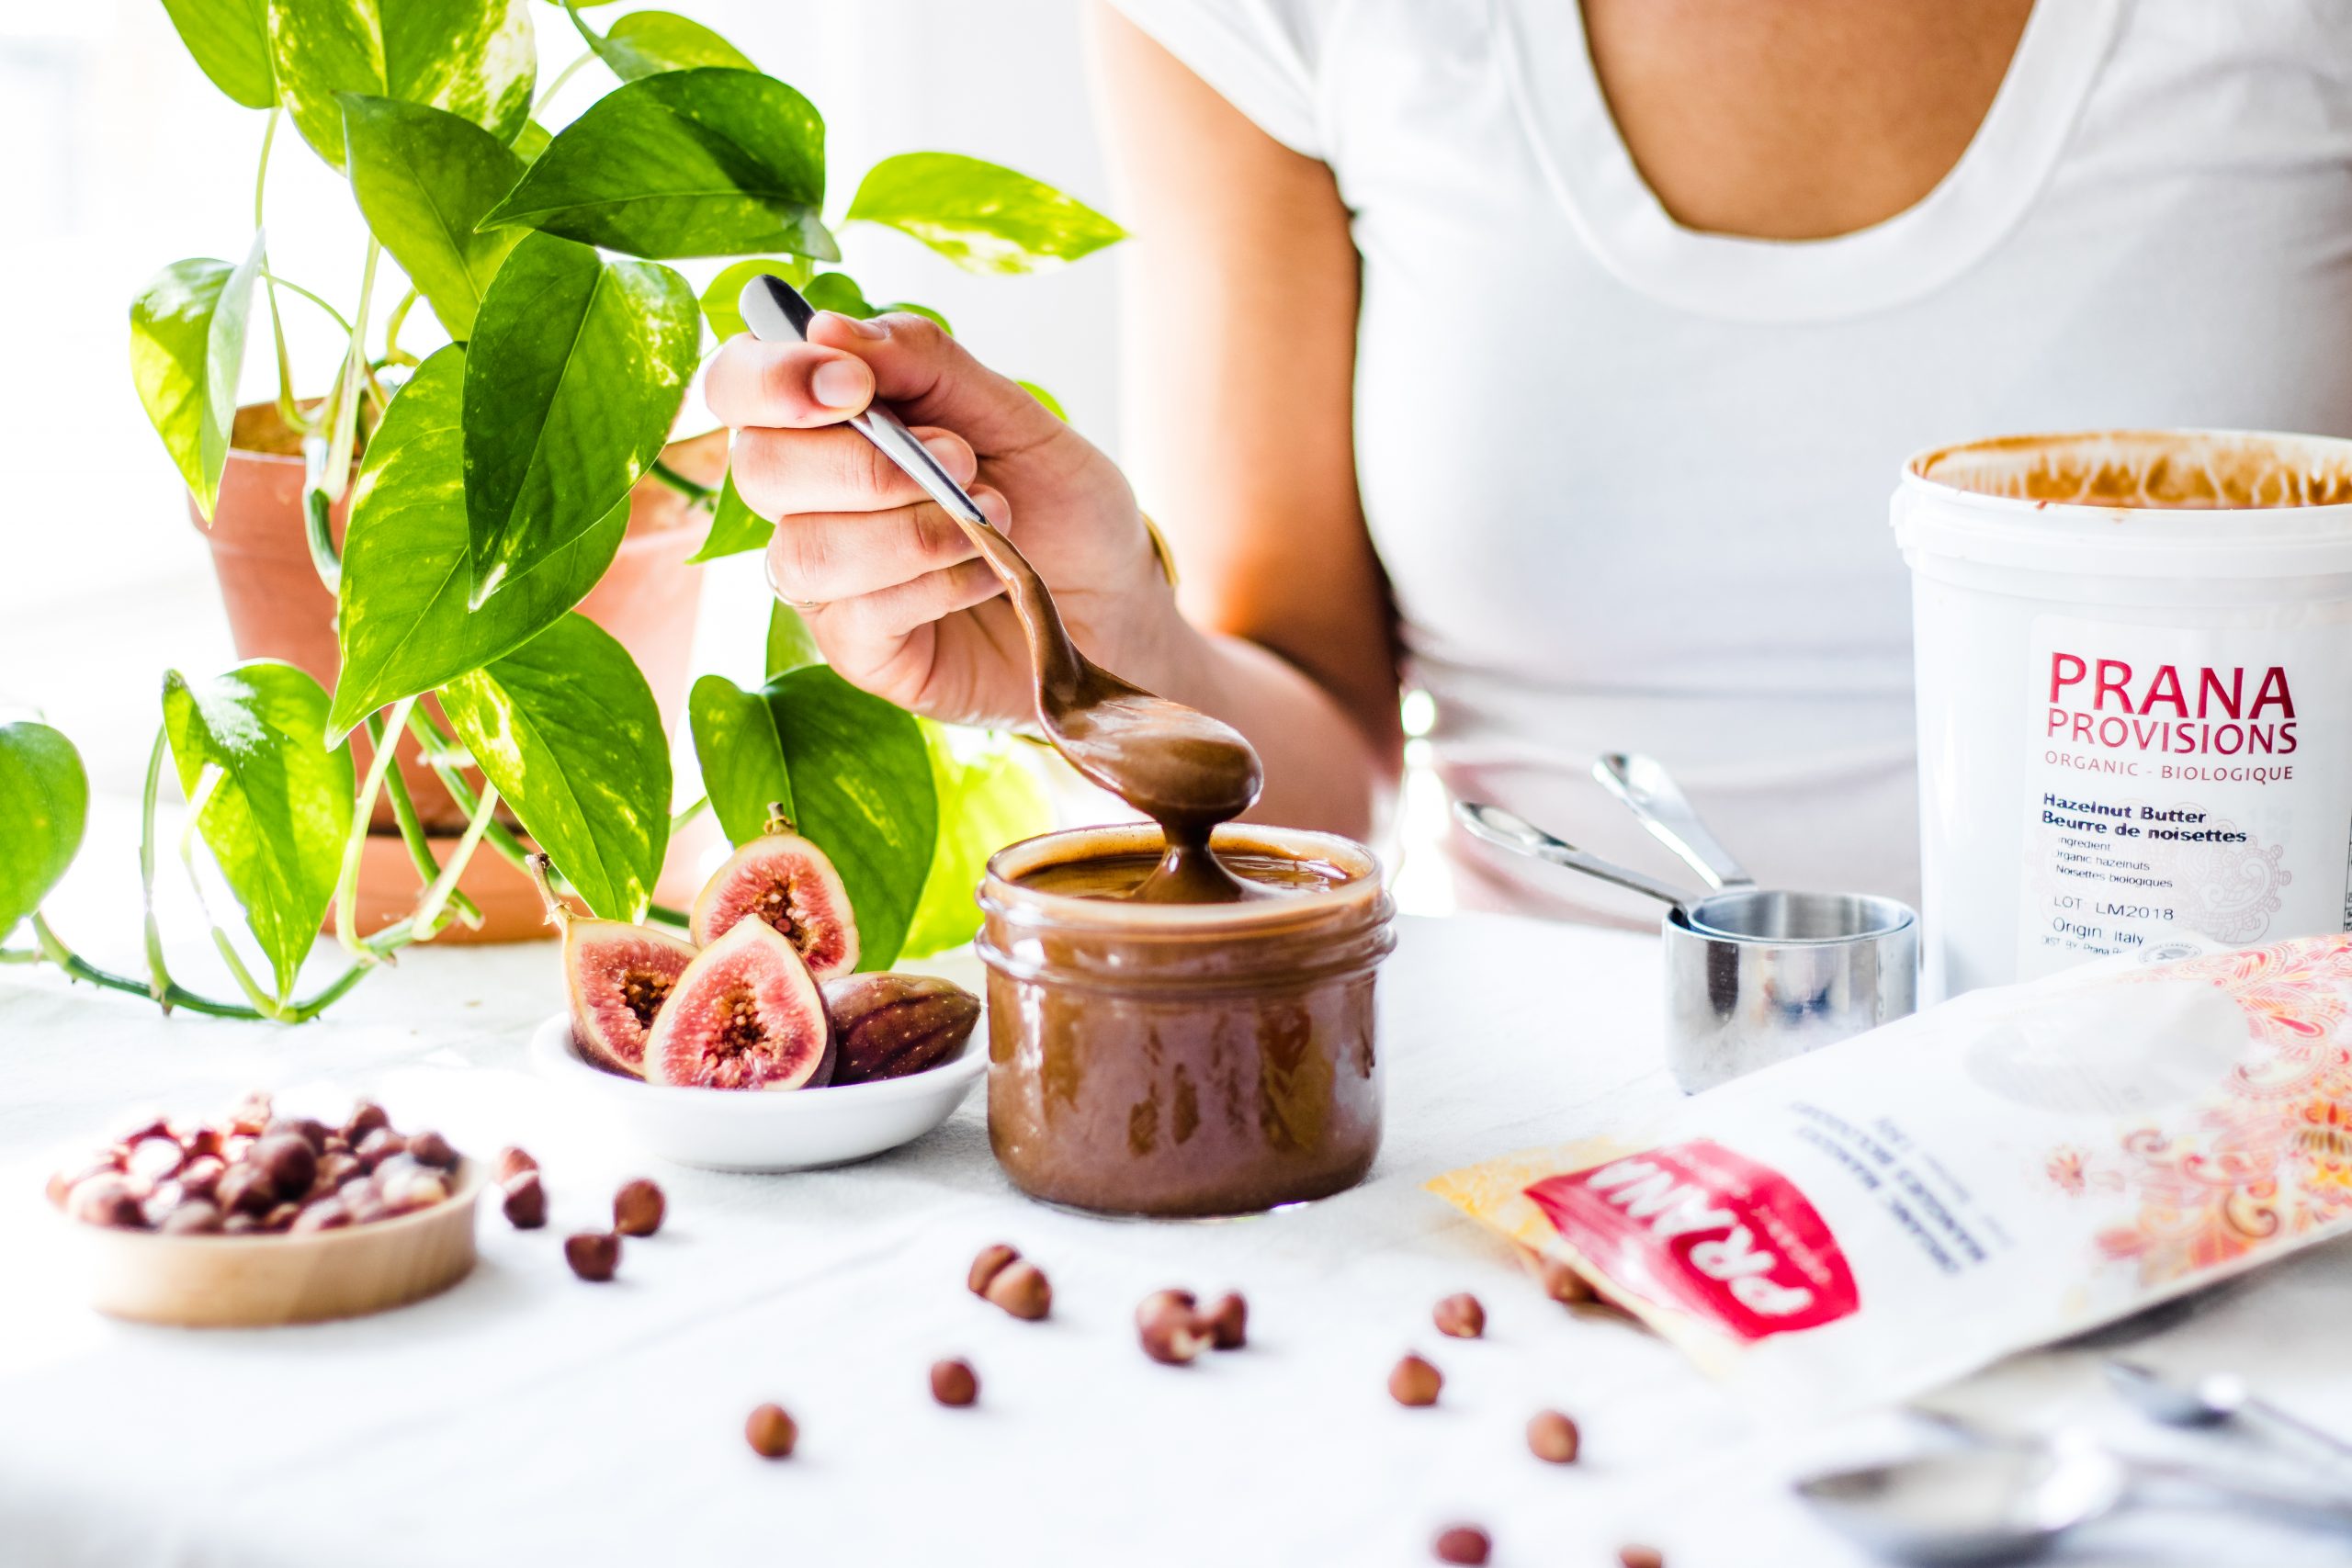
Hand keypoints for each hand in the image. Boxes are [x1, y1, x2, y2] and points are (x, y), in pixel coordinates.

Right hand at [703, 311, 1175, 728]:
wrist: (1117, 599)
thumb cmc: (1057, 501)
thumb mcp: (1014, 412)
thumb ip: (926, 364)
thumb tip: (828, 326)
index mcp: (827, 421)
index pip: (738, 385)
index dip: (773, 378)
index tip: (854, 384)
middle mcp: (808, 499)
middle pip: (758, 469)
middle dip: (864, 465)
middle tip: (962, 460)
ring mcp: (827, 581)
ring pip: (804, 552)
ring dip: (909, 532)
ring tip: (992, 519)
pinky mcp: (860, 651)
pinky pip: (856, 616)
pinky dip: (932, 585)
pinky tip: (985, 574)